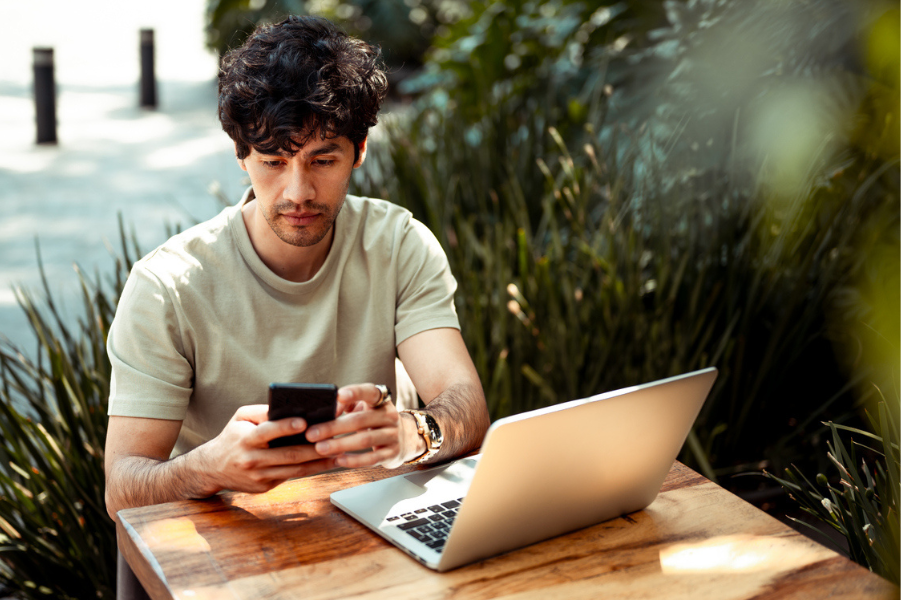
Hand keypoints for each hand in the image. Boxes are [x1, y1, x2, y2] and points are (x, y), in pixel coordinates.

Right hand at [197, 404, 337, 493]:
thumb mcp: (240, 418)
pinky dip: (310, 471)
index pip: (268, 432)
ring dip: (319, 463)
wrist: (211, 469)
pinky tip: (326, 463)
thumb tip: (289, 408)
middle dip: (314, 448)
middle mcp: (252, 459)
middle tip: (335, 440)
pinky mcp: (265, 487)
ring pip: (294, 470)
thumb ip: (263, 412)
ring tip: (339, 454)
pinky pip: (291, 478)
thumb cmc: (232, 436)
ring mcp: (259, 476)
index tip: (305, 422)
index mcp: (245, 439)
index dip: (286, 427)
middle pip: (288, 454)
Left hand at [305, 384, 423, 468]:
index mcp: (381, 400)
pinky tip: (338, 460)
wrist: (405, 438)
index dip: (355, 392)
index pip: (370, 392)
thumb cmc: (374, 420)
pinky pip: (371, 458)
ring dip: (340, 445)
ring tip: (320, 448)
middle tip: (312, 433)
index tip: (338, 396)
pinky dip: (354, 460)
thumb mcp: (365, 407)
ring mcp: (393, 435)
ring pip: (365, 440)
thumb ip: (347, 405)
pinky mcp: (392, 453)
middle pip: (360, 420)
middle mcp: (389, 416)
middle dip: (333, 427)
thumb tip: (329, 410)